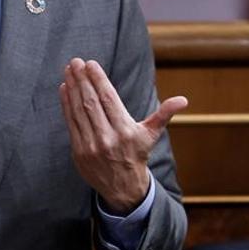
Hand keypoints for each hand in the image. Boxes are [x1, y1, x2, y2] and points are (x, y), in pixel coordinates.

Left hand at [59, 58, 187, 214]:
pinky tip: (65, 89)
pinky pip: (71, 123)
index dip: (98, 79)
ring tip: (69, 71)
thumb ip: (164, 114)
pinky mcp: (79, 152)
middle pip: (92, 102)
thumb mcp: (152, 135)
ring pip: (79, 111)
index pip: (109, 99)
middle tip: (76, 62)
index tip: (91, 64)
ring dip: (73, 89)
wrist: (123, 188)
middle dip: (83, 80)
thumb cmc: (137, 154)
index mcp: (126, 131)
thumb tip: (183, 100)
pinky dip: (66, 104)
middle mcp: (108, 138)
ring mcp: (92, 146)